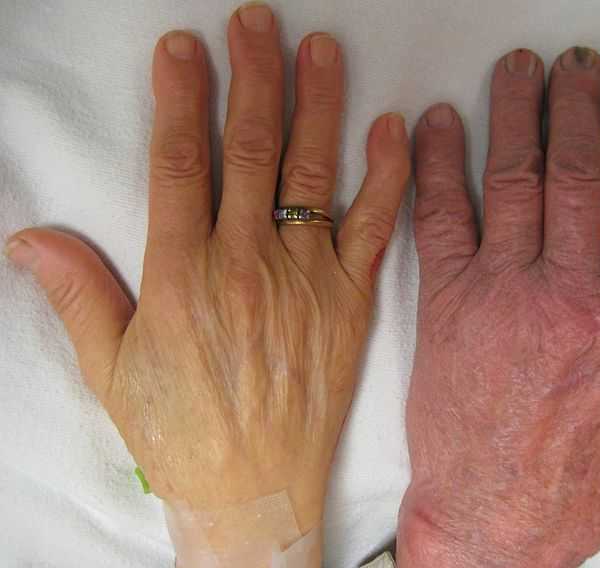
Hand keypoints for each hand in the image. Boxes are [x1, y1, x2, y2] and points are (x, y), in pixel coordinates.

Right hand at [4, 1, 408, 556]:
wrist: (254, 490)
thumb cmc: (182, 432)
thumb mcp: (112, 370)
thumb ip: (77, 295)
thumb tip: (31, 237)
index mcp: (183, 277)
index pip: (180, 165)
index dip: (180, 100)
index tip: (185, 49)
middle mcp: (247, 267)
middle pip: (249, 152)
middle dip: (252, 78)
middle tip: (256, 23)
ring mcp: (306, 281)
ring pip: (311, 174)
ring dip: (317, 105)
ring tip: (320, 49)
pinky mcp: (350, 302)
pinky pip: (376, 229)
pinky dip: (386, 176)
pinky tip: (392, 129)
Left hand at [397, 47, 599, 566]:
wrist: (495, 520)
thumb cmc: (574, 480)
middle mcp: (571, 296)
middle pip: (578, 175)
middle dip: (576, 107)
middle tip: (574, 67)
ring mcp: (504, 295)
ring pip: (513, 182)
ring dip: (514, 115)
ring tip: (516, 73)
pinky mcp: (447, 305)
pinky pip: (440, 218)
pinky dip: (436, 166)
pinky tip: (436, 129)